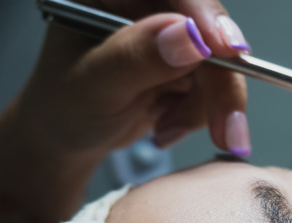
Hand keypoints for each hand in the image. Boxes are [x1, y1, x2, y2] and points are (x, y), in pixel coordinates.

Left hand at [73, 0, 251, 152]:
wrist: (68, 140)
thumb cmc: (63, 108)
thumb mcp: (91, 85)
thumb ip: (136, 58)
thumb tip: (192, 38)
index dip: (206, 15)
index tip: (228, 50)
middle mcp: (146, 7)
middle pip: (209, 31)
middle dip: (221, 83)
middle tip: (226, 130)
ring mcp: (170, 37)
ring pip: (221, 64)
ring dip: (209, 107)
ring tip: (167, 131)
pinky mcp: (187, 64)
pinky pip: (218, 86)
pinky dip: (199, 114)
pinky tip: (166, 126)